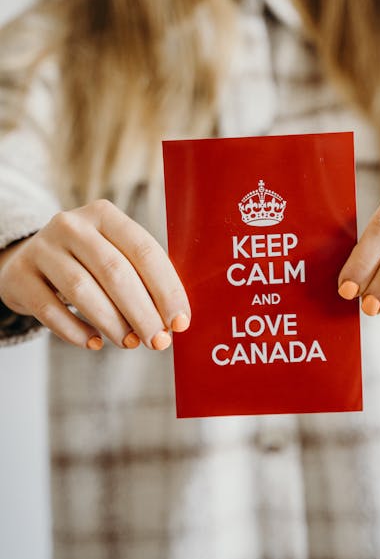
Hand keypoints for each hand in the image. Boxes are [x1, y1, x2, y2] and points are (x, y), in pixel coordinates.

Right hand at [0, 199, 189, 348]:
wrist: (29, 260)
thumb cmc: (87, 262)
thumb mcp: (114, 253)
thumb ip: (143, 278)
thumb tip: (175, 319)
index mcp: (105, 215)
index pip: (144, 250)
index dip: (166, 289)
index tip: (180, 322)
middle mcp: (71, 225)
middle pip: (115, 271)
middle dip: (142, 312)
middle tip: (158, 341)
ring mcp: (42, 248)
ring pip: (82, 290)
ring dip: (112, 323)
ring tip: (130, 343)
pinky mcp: (20, 276)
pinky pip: (49, 310)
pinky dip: (75, 331)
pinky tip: (94, 343)